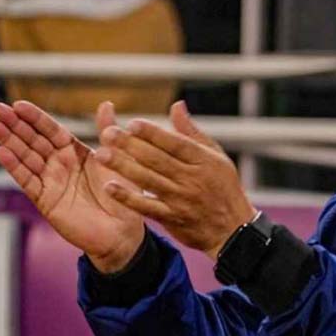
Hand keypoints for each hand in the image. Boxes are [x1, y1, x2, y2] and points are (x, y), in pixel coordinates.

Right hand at [0, 101, 144, 272]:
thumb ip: (107, 132)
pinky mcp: (45, 200)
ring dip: (8, 141)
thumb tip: (106, 103)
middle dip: (14, 124)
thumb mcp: (117, 159)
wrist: (121, 231)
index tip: (18, 104)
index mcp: (75, 151)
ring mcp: (50, 181)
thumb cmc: (122, 195)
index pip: (51, 130)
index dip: (35, 118)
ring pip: (25, 157)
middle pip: (33, 140)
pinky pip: (27, 181)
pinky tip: (0, 152)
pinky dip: (14, 167)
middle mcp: (60, 164)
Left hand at [93, 101, 255, 259]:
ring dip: (124, 167)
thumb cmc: (224, 188)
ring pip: (149, 180)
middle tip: (108, 133)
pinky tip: (110, 187)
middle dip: (131, 146)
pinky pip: (147, 207)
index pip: (175, 143)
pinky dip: (128, 198)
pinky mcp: (173, 218)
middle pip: (158, 159)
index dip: (153, 133)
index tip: (132, 123)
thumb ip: (192, 133)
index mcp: (204, 160)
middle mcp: (192, 179)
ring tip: (103, 155)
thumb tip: (176, 105)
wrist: (233, 230)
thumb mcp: (216, 157)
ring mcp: (181, 199)